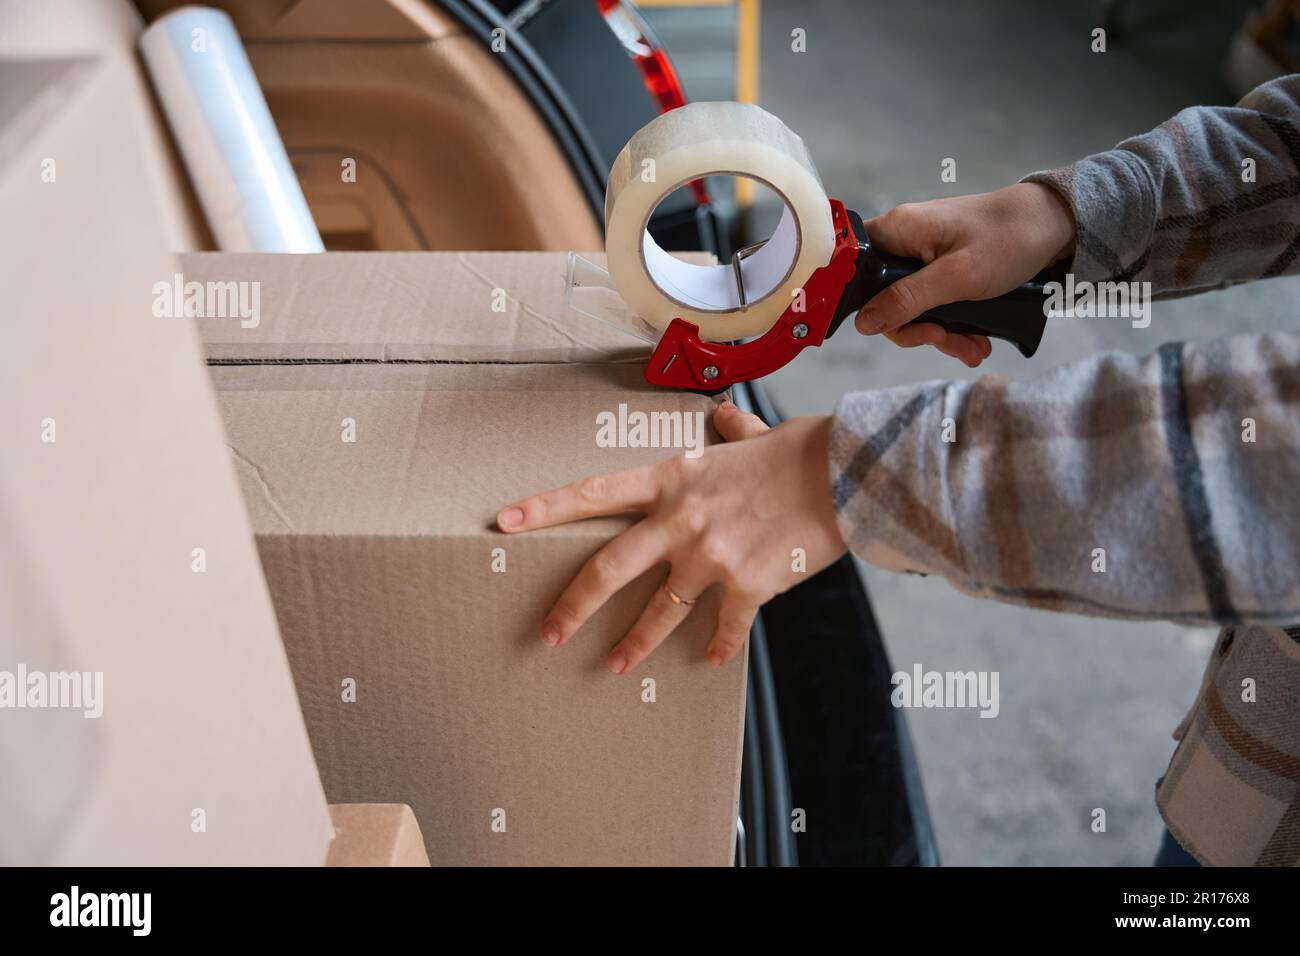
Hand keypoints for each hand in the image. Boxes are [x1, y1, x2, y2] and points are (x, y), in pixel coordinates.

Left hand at [495, 403, 846, 673]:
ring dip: (634, 643)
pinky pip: (725, 628)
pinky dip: (720, 645)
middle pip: (610, 569)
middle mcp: (681, 521)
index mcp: (672, 480)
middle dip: (573, 606)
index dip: (546, 508)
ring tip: (616, 666)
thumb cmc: (798, 451)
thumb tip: (723, 417)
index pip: (594, 493)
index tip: (504, 522)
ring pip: (660, 611)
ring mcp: (712, 557)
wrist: (846, 475)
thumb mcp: (750, 435)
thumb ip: (727, 431)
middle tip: (547, 635)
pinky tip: (715, 659)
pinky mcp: (748, 586)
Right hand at [856, 182, 1075, 367]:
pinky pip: (934, 304)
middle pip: (884, 298)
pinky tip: (977, 340)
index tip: (892, 327)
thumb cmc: (1009, 239)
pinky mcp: (943, 268)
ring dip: (941, 334)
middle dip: (918, 329)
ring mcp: (924, 256)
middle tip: (945, 340)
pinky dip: (954, 326)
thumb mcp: (958, 277)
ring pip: (912, 308)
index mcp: (898, 231)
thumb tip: (864, 323)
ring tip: (973, 348)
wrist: (1056, 225)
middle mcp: (905, 241)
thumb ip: (907, 300)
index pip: (853, 270)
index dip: (862, 304)